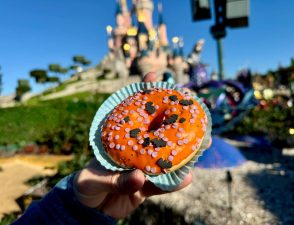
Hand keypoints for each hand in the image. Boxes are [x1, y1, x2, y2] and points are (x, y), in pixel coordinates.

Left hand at [73, 72, 192, 218]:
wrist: (88, 210)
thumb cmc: (85, 186)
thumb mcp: (93, 180)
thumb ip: (115, 179)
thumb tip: (139, 177)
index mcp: (118, 140)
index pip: (130, 113)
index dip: (141, 94)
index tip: (153, 75)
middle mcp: (133, 149)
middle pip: (155, 130)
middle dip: (172, 120)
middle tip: (193, 112)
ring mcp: (141, 167)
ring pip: (164, 155)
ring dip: (182, 151)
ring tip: (201, 144)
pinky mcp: (146, 186)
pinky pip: (162, 184)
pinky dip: (174, 182)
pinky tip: (187, 178)